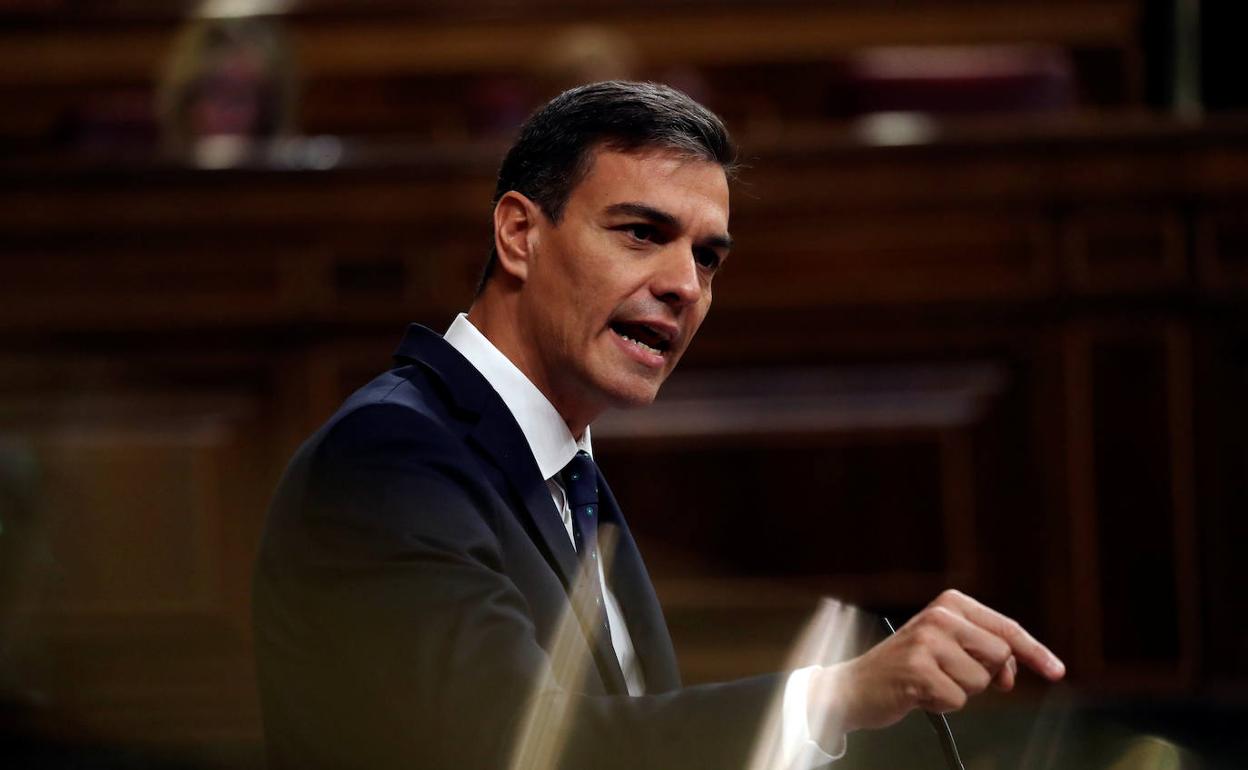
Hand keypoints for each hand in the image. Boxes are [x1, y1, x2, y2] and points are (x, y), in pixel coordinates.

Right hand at [810, 590, 1064, 734]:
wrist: (856, 686)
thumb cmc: (906, 668)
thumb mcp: (945, 647)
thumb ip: (982, 652)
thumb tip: (1012, 674)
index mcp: (950, 603)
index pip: (1006, 628)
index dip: (1035, 652)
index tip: (1056, 670)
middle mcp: (940, 615)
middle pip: (1000, 655)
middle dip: (985, 675)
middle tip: (952, 676)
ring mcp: (928, 641)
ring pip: (980, 681)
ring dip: (959, 691)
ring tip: (929, 682)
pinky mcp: (918, 669)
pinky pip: (958, 699)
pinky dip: (942, 704)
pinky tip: (919, 692)